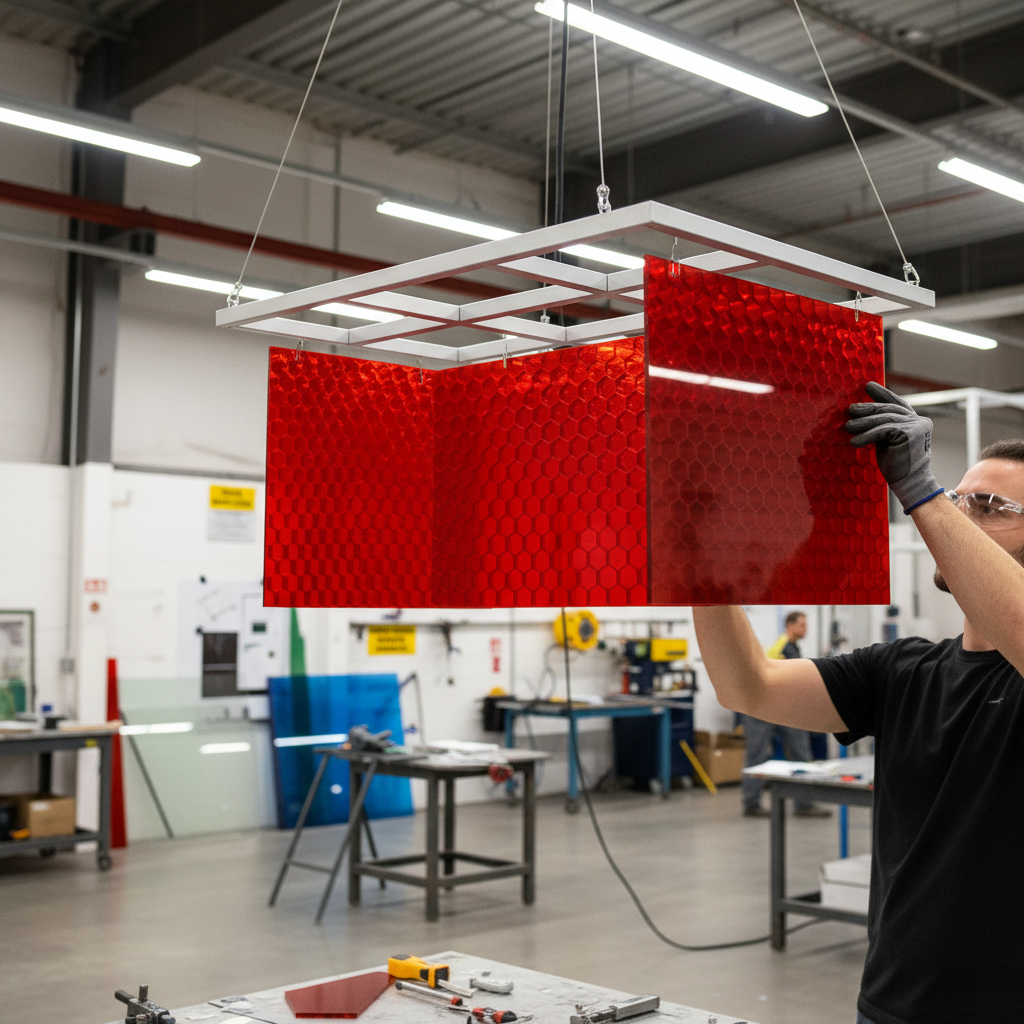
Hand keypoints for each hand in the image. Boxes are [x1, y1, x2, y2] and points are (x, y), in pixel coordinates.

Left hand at [846, 381, 942, 512]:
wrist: (909, 483)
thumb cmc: (896, 464)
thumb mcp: (888, 440)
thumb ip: (883, 427)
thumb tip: (861, 414)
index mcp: (916, 421)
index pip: (897, 403)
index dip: (882, 394)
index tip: (868, 386)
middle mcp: (919, 421)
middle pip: (888, 410)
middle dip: (868, 409)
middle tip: (850, 409)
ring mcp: (917, 426)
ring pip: (884, 420)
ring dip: (863, 423)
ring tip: (848, 427)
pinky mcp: (909, 434)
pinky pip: (883, 431)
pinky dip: (867, 436)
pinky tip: (854, 442)